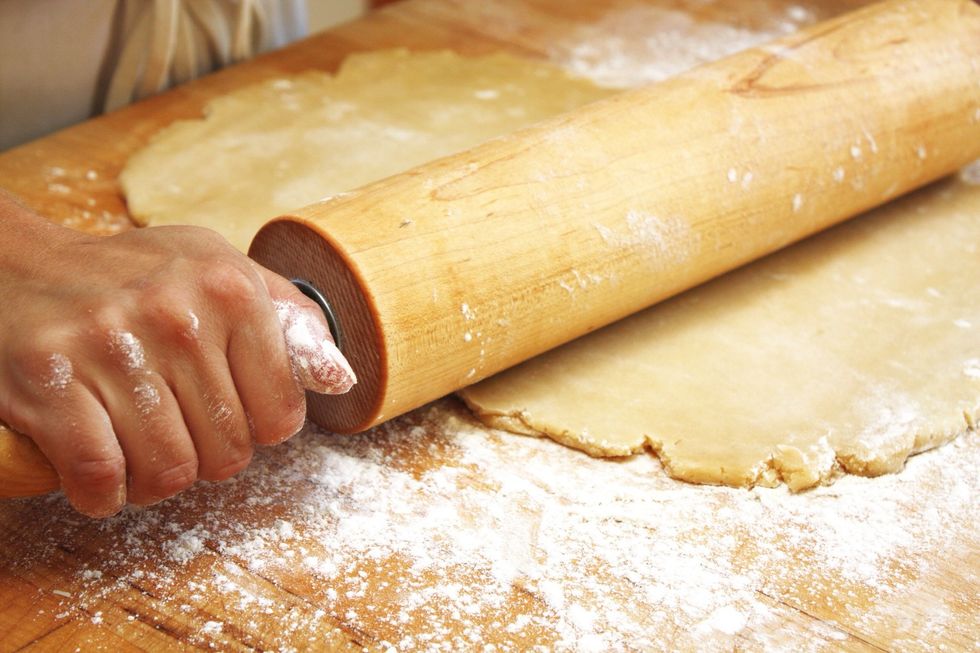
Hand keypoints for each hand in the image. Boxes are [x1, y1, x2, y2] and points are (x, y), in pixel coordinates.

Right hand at [0, 191, 353, 516]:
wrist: (20, 266)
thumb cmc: (137, 278)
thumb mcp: (223, 271)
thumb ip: (290, 322)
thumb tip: (341, 379)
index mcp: (231, 289)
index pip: (281, 415)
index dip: (257, 429)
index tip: (230, 414)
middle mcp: (178, 315)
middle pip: (227, 451)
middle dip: (207, 458)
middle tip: (179, 432)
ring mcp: (110, 347)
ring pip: (169, 473)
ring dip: (154, 482)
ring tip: (141, 451)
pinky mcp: (49, 383)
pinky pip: (102, 478)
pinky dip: (104, 494)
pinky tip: (102, 473)